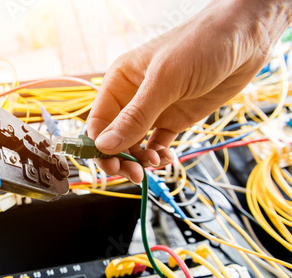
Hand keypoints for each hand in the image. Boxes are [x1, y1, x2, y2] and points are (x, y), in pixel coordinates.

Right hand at [87, 0, 290, 182]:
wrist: (245, 37)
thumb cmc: (200, 44)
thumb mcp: (164, 81)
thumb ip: (135, 116)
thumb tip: (105, 146)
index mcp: (119, 83)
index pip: (98, 122)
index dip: (99, 146)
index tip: (111, 165)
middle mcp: (132, 98)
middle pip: (115, 138)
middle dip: (121, 158)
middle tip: (134, 173)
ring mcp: (154, 110)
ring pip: (135, 145)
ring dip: (141, 160)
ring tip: (157, 163)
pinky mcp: (174, 119)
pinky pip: (158, 144)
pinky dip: (160, 156)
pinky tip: (168, 158)